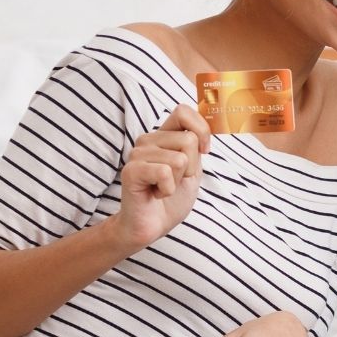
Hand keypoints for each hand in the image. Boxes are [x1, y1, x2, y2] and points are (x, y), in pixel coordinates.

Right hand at [111, 105, 210, 249]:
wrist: (152, 225)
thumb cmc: (171, 199)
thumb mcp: (193, 169)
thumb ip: (197, 147)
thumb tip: (204, 129)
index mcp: (163, 136)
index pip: (183, 111)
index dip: (201, 129)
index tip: (204, 151)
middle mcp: (148, 140)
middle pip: (189, 140)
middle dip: (191, 168)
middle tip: (174, 181)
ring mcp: (138, 154)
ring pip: (180, 159)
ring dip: (178, 181)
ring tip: (162, 188)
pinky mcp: (131, 170)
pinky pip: (165, 172)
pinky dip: (167, 189)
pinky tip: (155, 194)